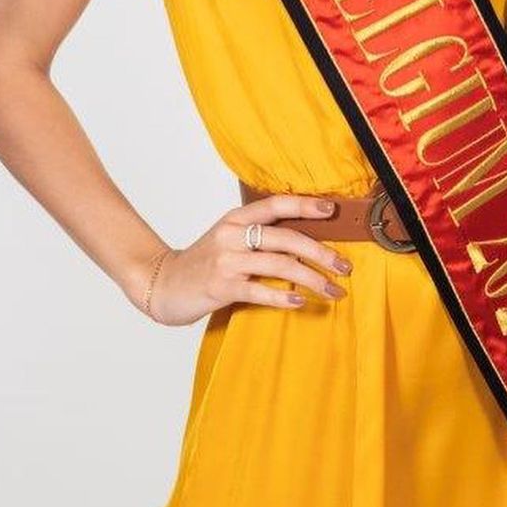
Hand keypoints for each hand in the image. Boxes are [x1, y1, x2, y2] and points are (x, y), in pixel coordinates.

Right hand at [145, 193, 350, 325]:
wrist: (162, 284)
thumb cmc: (204, 263)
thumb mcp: (228, 238)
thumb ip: (258, 235)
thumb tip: (305, 239)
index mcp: (236, 218)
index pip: (276, 205)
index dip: (306, 205)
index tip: (333, 210)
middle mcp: (232, 234)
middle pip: (286, 237)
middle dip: (321, 252)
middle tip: (344, 267)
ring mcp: (226, 260)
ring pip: (279, 264)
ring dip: (312, 278)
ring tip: (333, 291)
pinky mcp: (220, 287)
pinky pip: (259, 290)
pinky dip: (283, 296)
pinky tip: (300, 302)